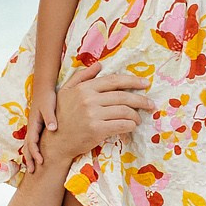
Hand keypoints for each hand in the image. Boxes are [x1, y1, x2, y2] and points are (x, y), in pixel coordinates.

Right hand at [19, 82, 58, 172]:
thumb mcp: (48, 107)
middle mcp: (32, 128)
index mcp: (34, 124)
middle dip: (30, 159)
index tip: (40, 162)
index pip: (32, 142)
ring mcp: (34, 128)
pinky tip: (40, 156)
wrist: (43, 89)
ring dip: (31, 156)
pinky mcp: (38, 127)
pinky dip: (35, 150)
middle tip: (33, 172)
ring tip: (34, 168)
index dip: (35, 153)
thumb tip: (53, 129)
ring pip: (30, 145)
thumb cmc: (47, 97)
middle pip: (28, 146)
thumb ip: (51, 117)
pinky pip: (35, 141)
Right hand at [32, 67, 147, 172]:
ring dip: (136, 115)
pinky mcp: (96, 130)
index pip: (114, 81)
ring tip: (138, 119)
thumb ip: (82, 76)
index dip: (132, 81)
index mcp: (85, 88)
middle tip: (150, 104)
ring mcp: (93, 115)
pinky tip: (132, 126)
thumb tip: (99, 64)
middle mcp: (89, 99)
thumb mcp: (66, 91)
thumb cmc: (61, 116)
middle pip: (123, 96)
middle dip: (140, 100)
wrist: (55, 142)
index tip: (145, 83)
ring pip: (124, 111)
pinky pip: (121, 125)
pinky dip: (130, 125)